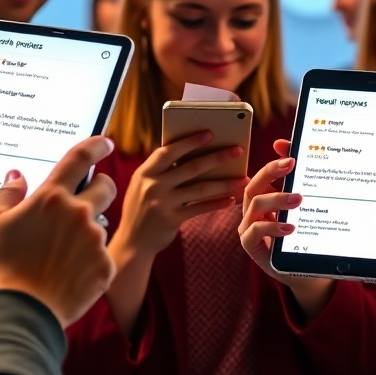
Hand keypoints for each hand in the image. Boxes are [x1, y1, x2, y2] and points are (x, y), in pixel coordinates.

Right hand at [0, 136, 117, 328]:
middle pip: (105, 186)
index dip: (95, 145)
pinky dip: (89, 262)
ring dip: (87, 231)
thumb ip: (6, 195)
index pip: (79, 158)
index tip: (104, 141)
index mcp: (51, 198)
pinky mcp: (105, 267)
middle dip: (99, 187)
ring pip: (101, 225)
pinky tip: (69, 274)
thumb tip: (16, 177)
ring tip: (62, 254)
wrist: (20, 314)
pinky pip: (102, 256)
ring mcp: (95, 240)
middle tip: (86, 199)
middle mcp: (79, 213)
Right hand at [110, 132, 247, 259]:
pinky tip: (231, 199)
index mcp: (145, 172)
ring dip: (224, 183)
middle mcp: (152, 186)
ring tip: (243, 178)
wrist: (132, 241)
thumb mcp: (143, 185)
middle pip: (191, 167)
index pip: (169, 151)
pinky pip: (199, 208)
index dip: (189, 142)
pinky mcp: (171, 220)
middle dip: (217, 157)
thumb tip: (190, 151)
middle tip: (237, 150)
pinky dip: (216, 203)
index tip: (209, 134)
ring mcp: (161, 203)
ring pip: (200, 189)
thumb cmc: (143, 207)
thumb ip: (160, 170)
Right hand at [239, 138, 333, 319]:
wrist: (304, 272)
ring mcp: (248, 228)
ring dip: (277, 198)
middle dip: (270, 172)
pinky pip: (255, 230)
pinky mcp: (250, 245)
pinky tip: (290, 227)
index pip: (263, 176)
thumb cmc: (300, 239)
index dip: (273, 164)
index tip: (291, 156)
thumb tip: (295, 157)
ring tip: (298, 198)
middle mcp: (252, 212)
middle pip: (254, 186)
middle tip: (291, 165)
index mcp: (263, 200)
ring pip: (255, 205)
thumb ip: (299, 186)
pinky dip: (272, 226)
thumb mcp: (302, 212)